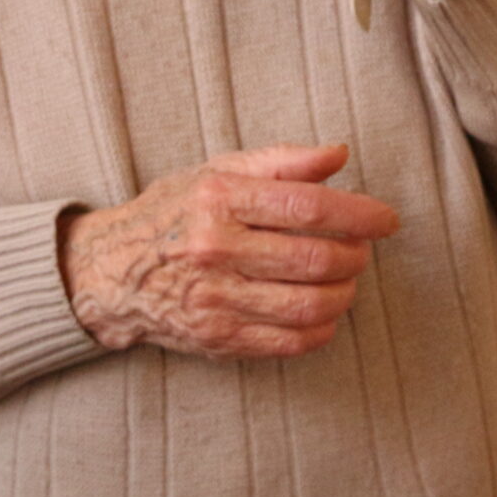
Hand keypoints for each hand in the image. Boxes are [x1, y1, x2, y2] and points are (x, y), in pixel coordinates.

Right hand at [59, 144, 398, 359]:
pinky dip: (322, 328)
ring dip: (344, 293)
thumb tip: (338, 154)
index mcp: (219, 197)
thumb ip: (281, 162)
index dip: (359, 213)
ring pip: (310, 304)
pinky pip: (291, 341)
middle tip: (360, 250)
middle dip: (355, 255)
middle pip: (316, 258)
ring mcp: (216, 298)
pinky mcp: (219, 338)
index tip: (385, 219)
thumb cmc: (173, 213)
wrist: (111, 273)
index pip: (308, 205)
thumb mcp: (217, 172)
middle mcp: (216, 247)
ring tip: (345, 279)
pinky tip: (323, 311)